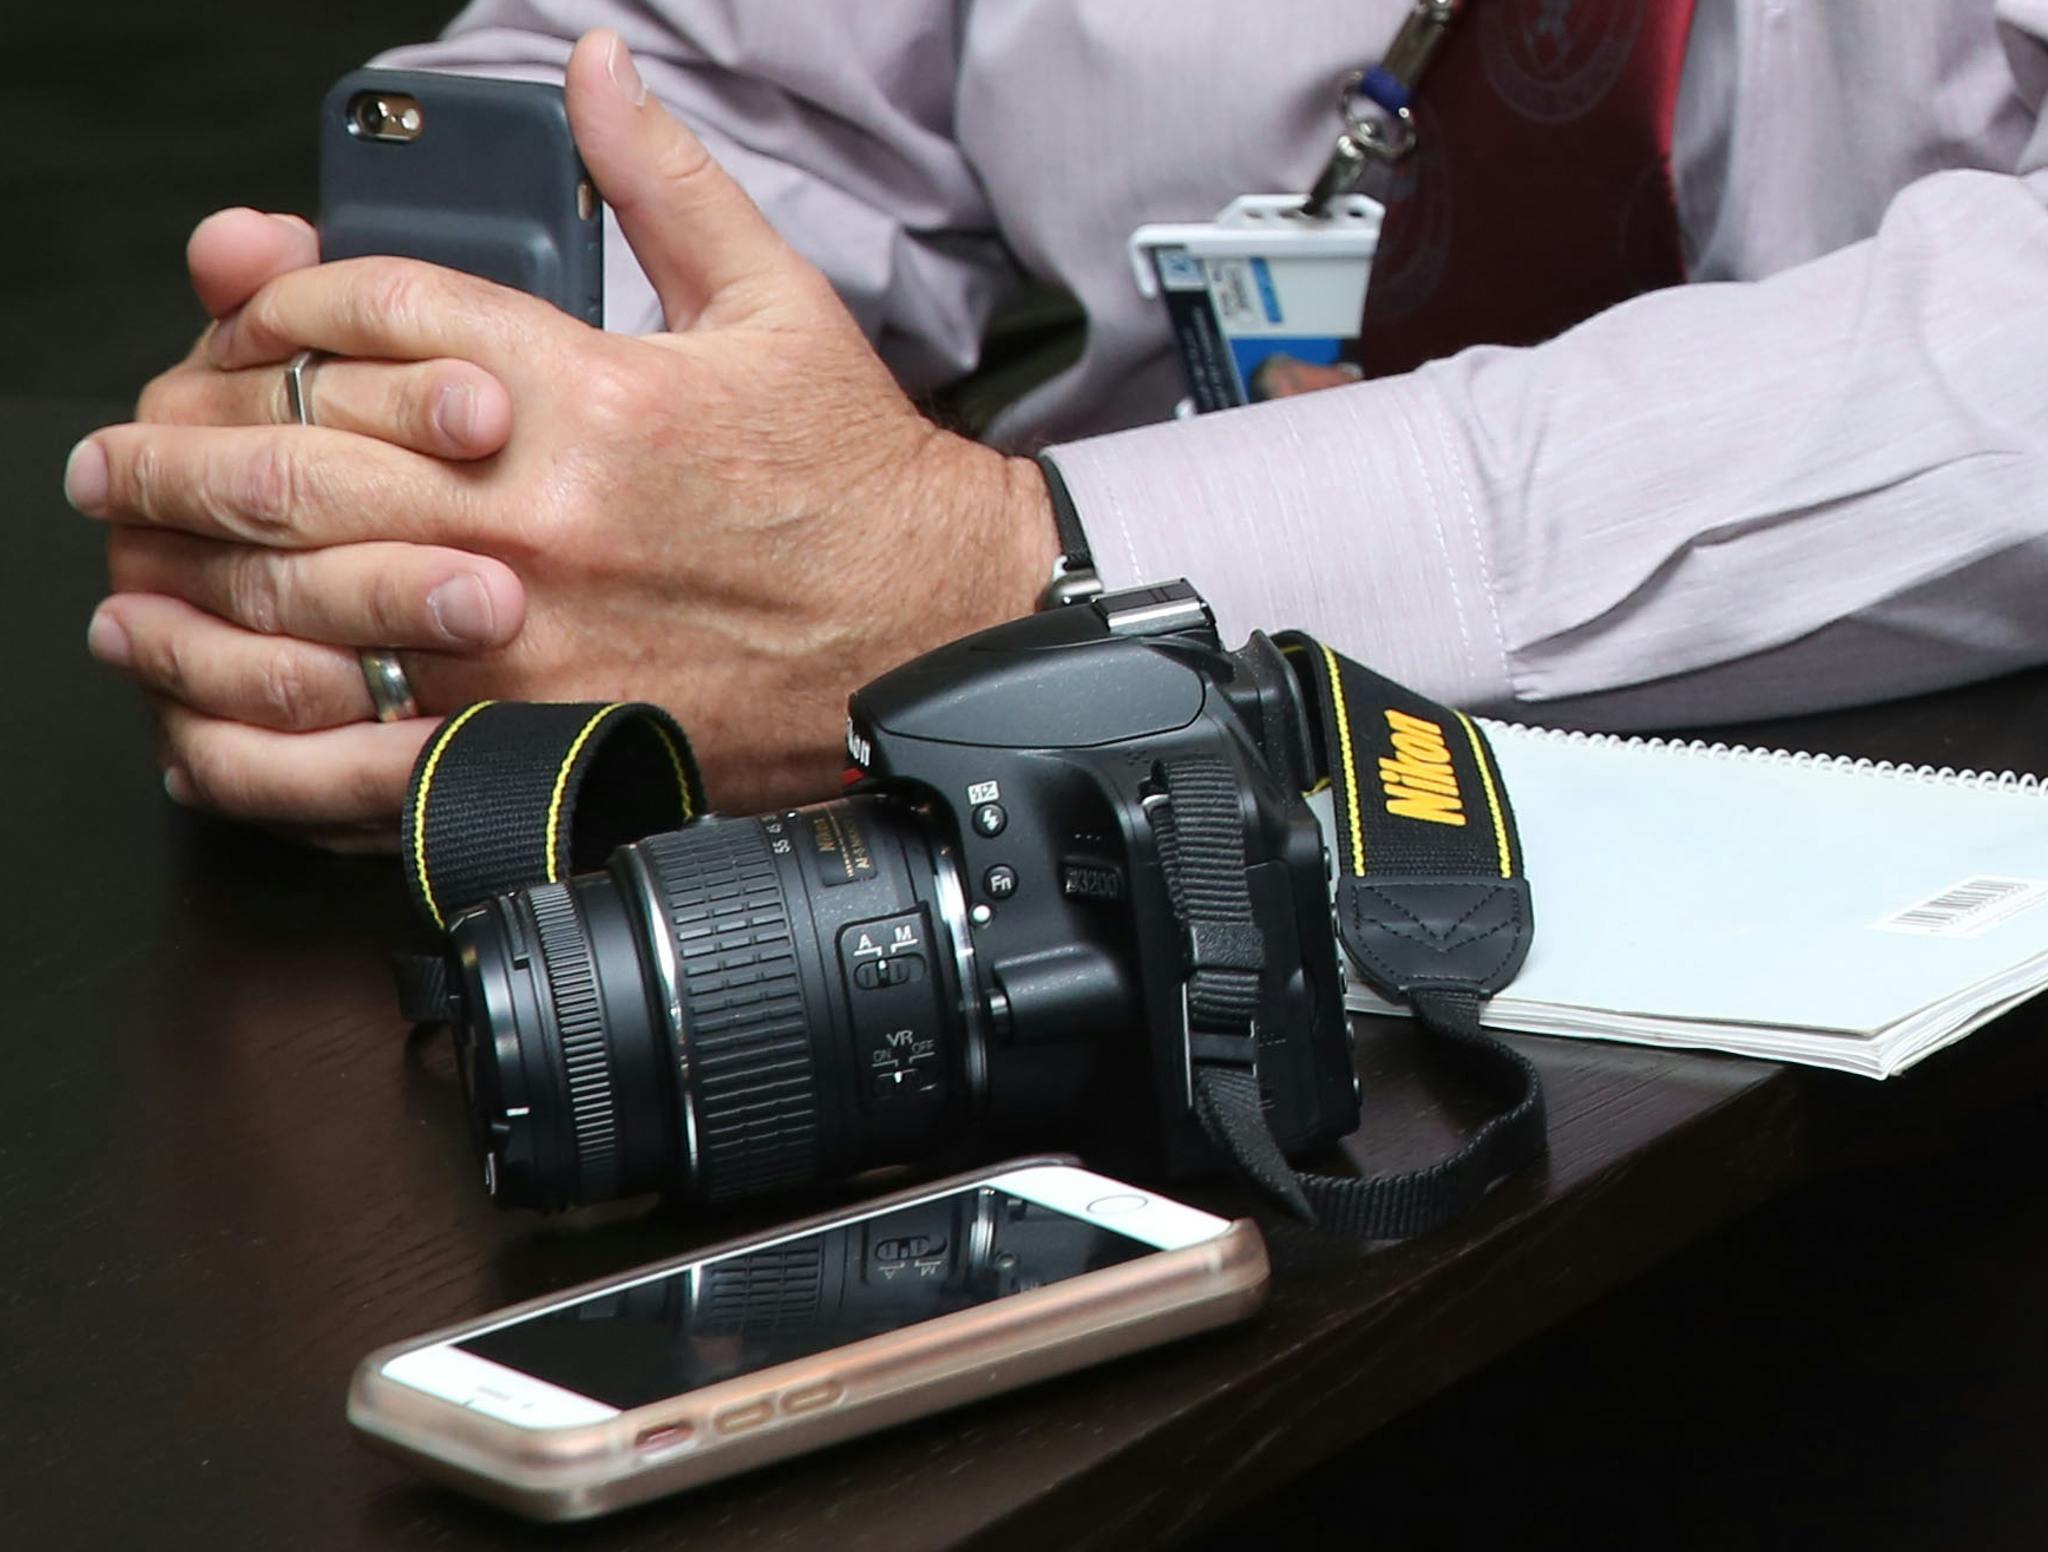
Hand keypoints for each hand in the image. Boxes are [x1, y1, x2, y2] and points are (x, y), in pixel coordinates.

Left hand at [70, 29, 1056, 838]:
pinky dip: (255, 739)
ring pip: (291, 602)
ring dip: (180, 579)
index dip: (279, 298)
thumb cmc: (857, 486)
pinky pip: (353, 753)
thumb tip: (596, 72)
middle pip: (290, 455)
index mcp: (585, 392)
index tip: (247, 315)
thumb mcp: (773, 305)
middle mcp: (535, 517)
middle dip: (176, 442)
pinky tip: (204, 717)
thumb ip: (663, 183)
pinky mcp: (537, 748)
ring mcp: (526, 643)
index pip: (369, 313)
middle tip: (120, 451)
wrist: (932, 634)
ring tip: (127, 563)